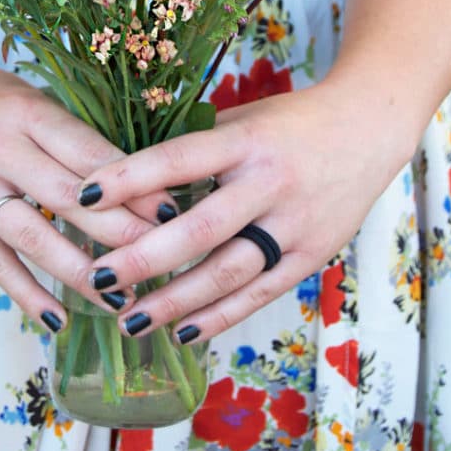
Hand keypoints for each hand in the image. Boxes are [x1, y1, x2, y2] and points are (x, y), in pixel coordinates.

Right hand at [0, 51, 161, 331]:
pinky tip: (60, 318)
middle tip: (162, 258)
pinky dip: (27, 293)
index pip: (88, 153)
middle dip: (118, 232)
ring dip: (80, 272)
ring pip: (32, 237)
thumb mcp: (36, 102)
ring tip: (121, 298)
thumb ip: (77, 140)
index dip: (132, 185)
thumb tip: (143, 187)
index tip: (172, 212)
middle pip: (66, 198)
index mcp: (26, 112)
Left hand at [73, 80, 408, 342]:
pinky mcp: (311, 255)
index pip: (179, 159)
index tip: (82, 196)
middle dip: (144, 257)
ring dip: (176, 302)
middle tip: (96, 278)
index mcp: (245, 140)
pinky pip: (260, 293)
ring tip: (129, 320)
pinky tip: (183, 332)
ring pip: (228, 272)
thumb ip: (194, 148)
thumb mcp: (241, 119)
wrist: (367, 129)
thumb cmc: (288, 122)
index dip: (129, 178)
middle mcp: (269, 183)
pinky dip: (220, 316)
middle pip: (199, 229)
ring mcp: (293, 224)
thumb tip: (126, 179)